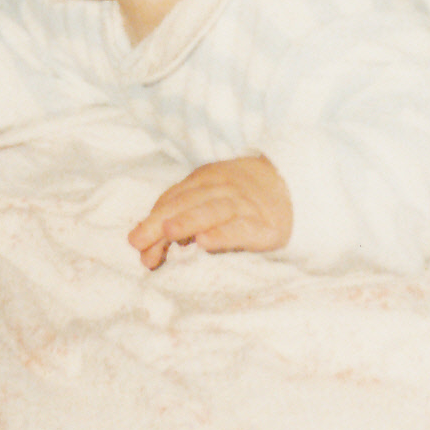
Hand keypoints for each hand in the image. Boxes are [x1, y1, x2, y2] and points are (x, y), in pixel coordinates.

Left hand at [129, 156, 292, 268]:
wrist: (293, 187)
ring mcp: (243, 205)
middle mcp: (221, 188)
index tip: (136, 244)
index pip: (173, 199)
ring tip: (168, 232)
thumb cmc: (241, 198)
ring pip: (212, 210)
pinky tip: (206, 242)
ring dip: (189, 220)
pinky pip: (241, 229)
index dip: (152, 220)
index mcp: (203, 180)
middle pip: (186, 203)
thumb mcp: (208, 199)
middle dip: (160, 222)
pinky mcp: (263, 225)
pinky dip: (223, 234)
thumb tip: (143, 248)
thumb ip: (178, 220)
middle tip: (139, 241)